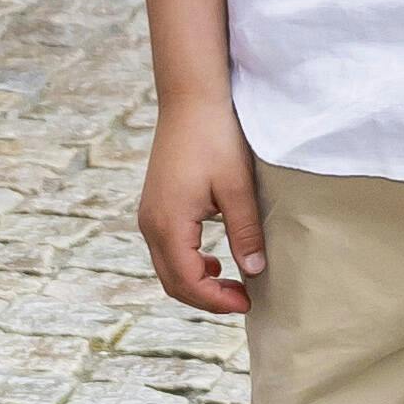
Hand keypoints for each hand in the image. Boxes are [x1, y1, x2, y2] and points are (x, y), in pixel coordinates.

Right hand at [138, 92, 264, 314]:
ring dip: (197, 283)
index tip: (248, 304)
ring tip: (233, 286)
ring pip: (168, 268)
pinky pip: (167, 250)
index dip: (217, 301)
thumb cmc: (215, 138)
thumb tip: (255, 271)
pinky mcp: (155, 206)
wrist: (190, 99)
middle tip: (243, 300)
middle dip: (207, 299)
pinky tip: (215, 262)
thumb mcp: (236, 187)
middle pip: (173, 282)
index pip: (189, 282)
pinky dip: (189, 265)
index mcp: (168, 224)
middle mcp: (150, 224)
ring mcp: (149, 215)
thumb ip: (244, 232)